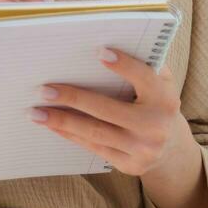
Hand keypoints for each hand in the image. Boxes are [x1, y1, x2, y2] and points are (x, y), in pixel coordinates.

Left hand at [31, 50, 191, 177]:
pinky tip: (52, 124)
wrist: (171, 149)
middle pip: (107, 110)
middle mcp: (155, 126)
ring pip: (95, 132)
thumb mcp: (160, 83)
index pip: (144, 78)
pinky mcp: (129, 165)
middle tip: (44, 89)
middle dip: (73, 98)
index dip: (123, 66)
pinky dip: (70, 134)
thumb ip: (144, 65)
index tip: (99, 52)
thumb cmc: (156, 104)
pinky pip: (94, 147)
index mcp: (165, 98)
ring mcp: (142, 149)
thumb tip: (108, 43)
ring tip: (36, 112)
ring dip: (62, 120)